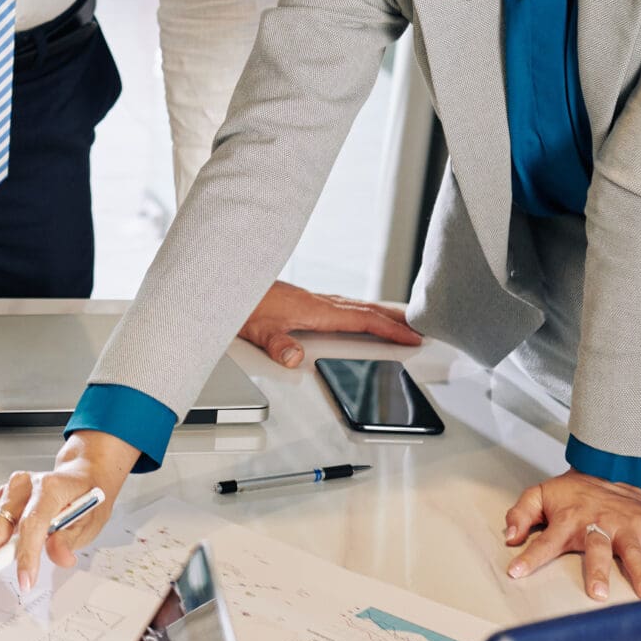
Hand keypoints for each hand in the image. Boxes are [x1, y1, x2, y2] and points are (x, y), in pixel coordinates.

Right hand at [0, 430, 140, 590]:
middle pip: (0, 525)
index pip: (33, 523)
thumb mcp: (91, 521)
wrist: (80, 475)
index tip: (25, 581)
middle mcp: (24, 486)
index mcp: (49, 488)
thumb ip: (71, 539)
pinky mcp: (1, 500)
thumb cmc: (87, 498)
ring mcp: (9, 491)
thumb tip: (61, 557)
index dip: (27, 555)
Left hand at [238, 279, 422, 367]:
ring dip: (377, 312)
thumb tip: (295, 358)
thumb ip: (277, 345)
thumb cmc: (237, 305)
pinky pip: (339, 303)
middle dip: (394, 317)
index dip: (389, 329)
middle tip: (420, 324)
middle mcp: (315, 301)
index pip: (360, 320)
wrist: (220, 282)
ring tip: (398, 318)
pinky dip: (357, 309)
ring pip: (352, 304)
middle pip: (364, 309)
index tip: (413, 336)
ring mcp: (308, 298)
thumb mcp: (255, 330)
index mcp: (313, 309)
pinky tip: (354, 314)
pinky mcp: (299, 299)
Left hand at [502, 470, 640, 600]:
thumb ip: (521, 515)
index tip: (517, 572)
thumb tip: (508, 536)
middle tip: (598, 594)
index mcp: (568, 521)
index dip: (530, 557)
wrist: (608, 468)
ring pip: (633, 552)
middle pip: (596, 551)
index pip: (545, 542)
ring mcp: (625, 529)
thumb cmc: (573, 491)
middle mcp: (597, 526)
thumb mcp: (539, 495)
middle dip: (597, 572)